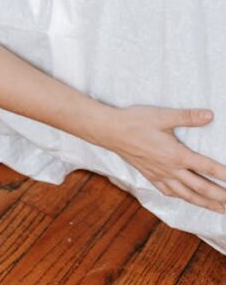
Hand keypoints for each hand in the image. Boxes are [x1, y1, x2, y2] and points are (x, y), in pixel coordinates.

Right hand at [108, 105, 225, 212]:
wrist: (111, 131)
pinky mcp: (150, 176)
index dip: (223, 175)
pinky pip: (169, 192)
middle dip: (219, 196)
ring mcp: (160, 175)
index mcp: (176, 155)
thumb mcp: (162, 115)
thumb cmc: (135, 121)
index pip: (206, 168)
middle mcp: (170, 169)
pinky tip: (185, 198)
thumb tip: (209, 115)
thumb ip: (187, 117)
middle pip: (200, 188)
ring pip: (186, 195)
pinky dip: (182, 198)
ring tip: (218, 209)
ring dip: (204, 203)